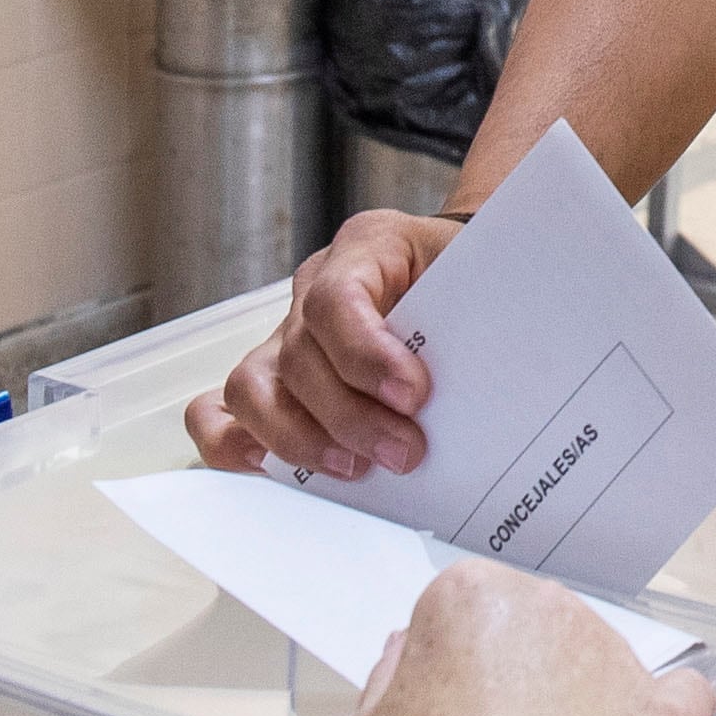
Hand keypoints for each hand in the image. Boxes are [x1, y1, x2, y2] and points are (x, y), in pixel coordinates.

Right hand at [188, 206, 463, 478]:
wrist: (463, 269)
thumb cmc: (471, 277)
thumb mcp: (485, 278)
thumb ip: (481, 319)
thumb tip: (493, 384)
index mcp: (370, 245)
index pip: (338, 298)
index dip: (367, 354)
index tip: (415, 396)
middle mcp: (316, 285)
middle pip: (300, 354)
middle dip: (350, 417)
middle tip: (405, 453)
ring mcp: (287, 332)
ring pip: (253, 386)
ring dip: (302, 439)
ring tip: (356, 470)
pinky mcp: (274, 376)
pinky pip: (222, 407)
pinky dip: (235, 443)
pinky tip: (273, 468)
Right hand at [348, 560, 715, 715]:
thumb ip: (400, 674)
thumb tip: (422, 650)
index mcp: (472, 597)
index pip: (470, 613)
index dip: (459, 671)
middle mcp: (552, 607)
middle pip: (540, 632)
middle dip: (525, 679)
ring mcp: (618, 659)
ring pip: (602, 666)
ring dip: (584, 705)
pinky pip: (682, 697)